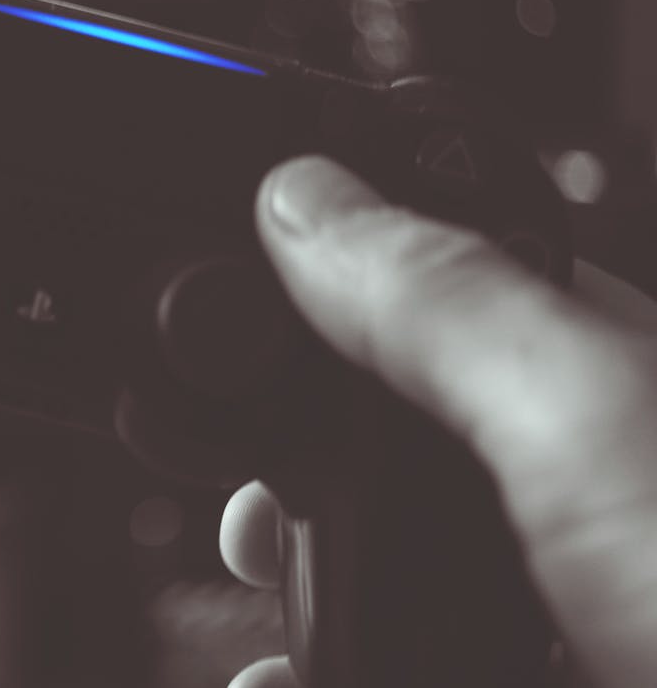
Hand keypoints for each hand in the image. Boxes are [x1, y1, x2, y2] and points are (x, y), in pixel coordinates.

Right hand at [219, 156, 656, 687]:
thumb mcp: (590, 431)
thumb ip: (450, 305)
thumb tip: (308, 201)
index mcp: (602, 380)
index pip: (445, 284)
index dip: (329, 284)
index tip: (238, 300)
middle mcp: (577, 484)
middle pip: (391, 428)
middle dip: (293, 452)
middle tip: (248, 488)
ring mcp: (550, 592)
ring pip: (380, 552)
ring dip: (291, 567)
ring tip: (255, 578)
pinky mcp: (517, 660)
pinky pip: (381, 644)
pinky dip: (314, 654)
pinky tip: (284, 671)